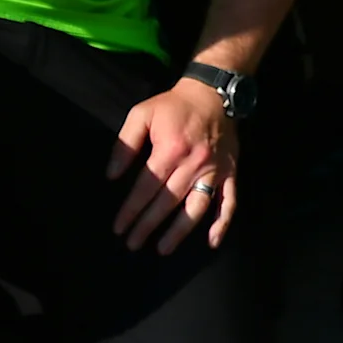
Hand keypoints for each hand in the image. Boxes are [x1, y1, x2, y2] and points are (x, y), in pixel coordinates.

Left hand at [109, 76, 240, 253]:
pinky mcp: (230, 172)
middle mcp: (193, 164)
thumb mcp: (142, 114)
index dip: (131, 210)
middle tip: (132, 244)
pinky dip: (222, 223)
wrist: (214, 94)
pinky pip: (228, 201)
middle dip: (147, 226)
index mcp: (170, 149)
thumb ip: (125, 144)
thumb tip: (112, 175)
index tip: (119, 227)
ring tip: (162, 248)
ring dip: (179, 231)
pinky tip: (211, 242)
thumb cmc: (174, 105)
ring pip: (196, 207)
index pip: (146, 187)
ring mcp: (214, 170)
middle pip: (167, 202)